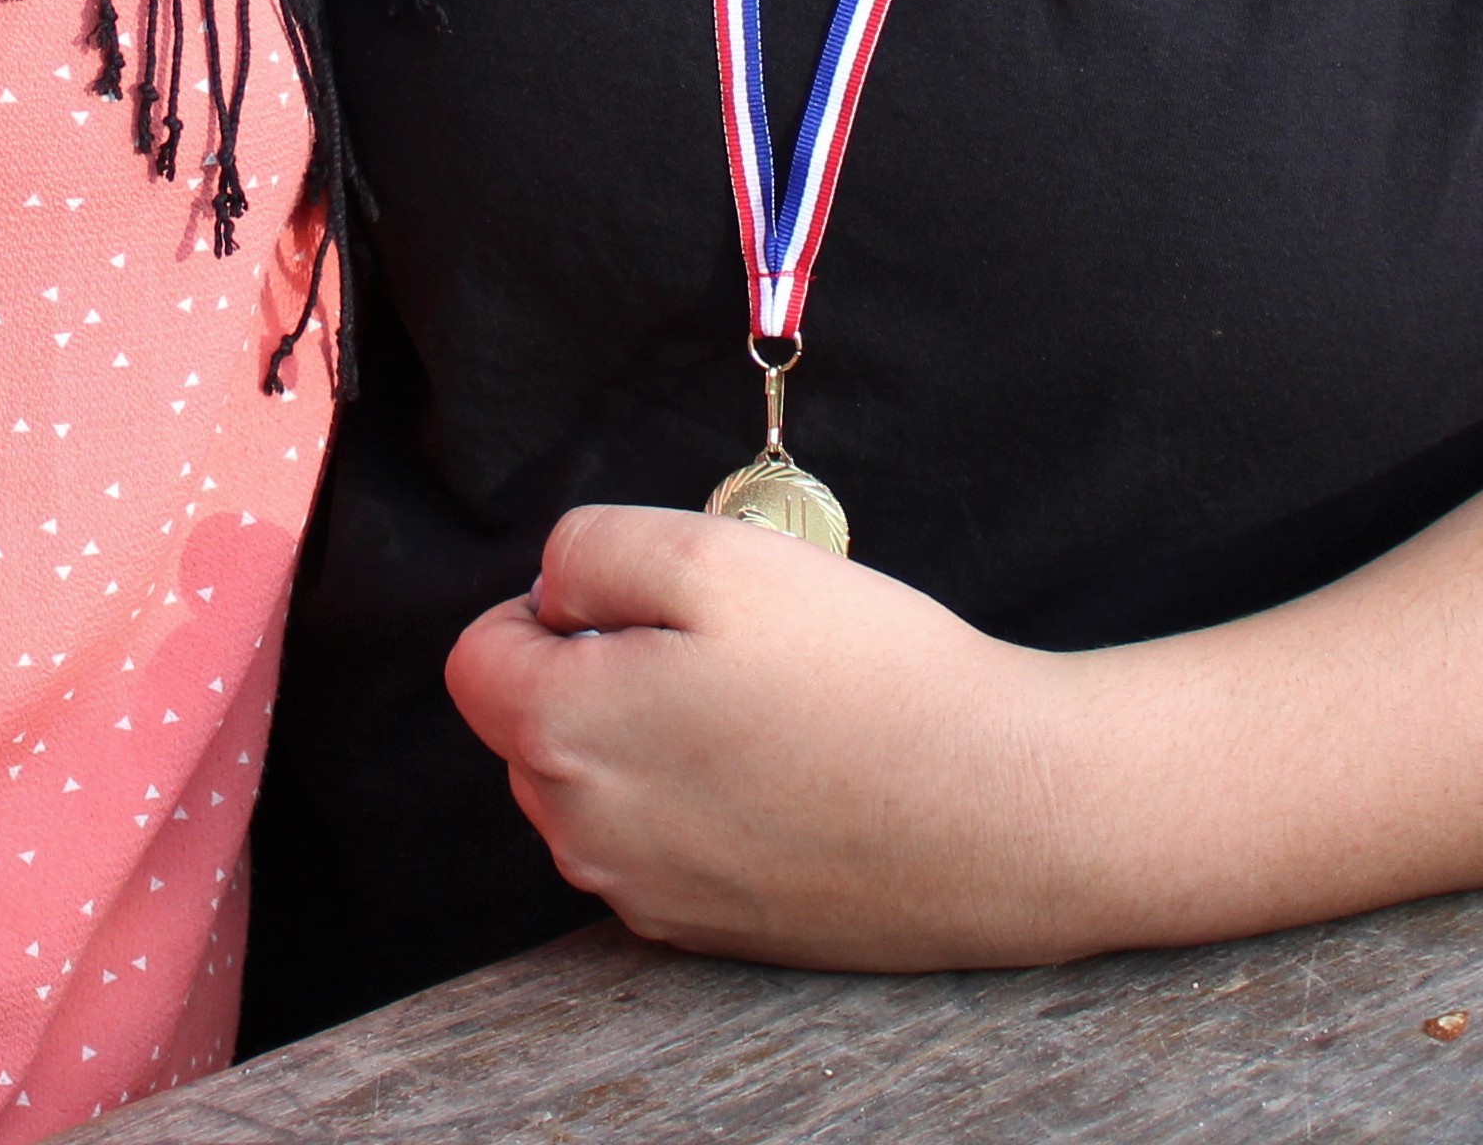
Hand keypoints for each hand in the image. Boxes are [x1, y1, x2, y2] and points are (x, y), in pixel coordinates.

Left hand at [441, 501, 1108, 969]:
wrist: (1003, 812)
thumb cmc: (866, 675)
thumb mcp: (715, 551)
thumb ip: (591, 550)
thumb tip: (550, 593)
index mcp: (563, 734)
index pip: (479, 656)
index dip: (553, 606)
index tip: (649, 599)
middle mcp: (582, 835)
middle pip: (535, 727)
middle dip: (601, 673)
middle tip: (726, 647)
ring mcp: (647, 896)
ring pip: (600, 788)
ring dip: (652, 739)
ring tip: (770, 709)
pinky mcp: (711, 932)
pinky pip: (664, 844)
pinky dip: (704, 802)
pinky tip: (794, 773)